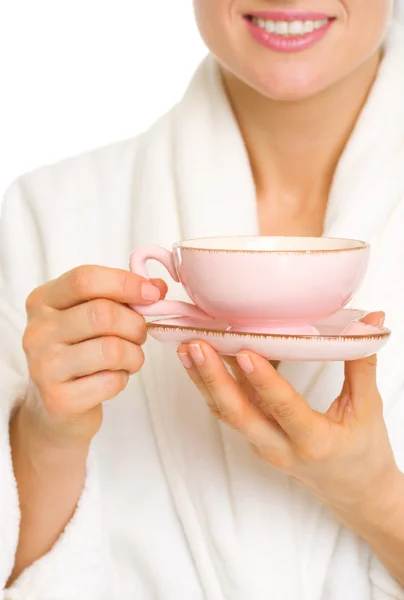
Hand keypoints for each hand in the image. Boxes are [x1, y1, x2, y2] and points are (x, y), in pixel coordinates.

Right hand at [21, 265, 166, 444]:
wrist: (55, 406)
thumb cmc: (80, 351)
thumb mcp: (92, 315)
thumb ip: (123, 296)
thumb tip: (158, 286)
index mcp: (43, 301)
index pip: (85, 279)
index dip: (125, 283)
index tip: (152, 293)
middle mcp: (37, 331)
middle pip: (103, 314)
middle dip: (135, 324)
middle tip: (140, 334)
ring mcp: (44, 366)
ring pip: (112, 349)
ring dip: (134, 355)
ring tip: (129, 359)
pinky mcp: (58, 399)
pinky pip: (111, 381)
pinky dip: (123, 379)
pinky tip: (112, 379)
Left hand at [177, 312, 400, 523]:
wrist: (354, 492)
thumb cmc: (364, 454)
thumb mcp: (368, 409)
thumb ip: (362, 364)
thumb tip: (370, 319)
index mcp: (314, 441)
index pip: (284, 407)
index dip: (263, 379)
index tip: (244, 351)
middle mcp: (281, 448)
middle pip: (239, 414)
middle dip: (213, 379)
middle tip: (196, 345)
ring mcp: (263, 446)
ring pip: (226, 414)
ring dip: (204, 381)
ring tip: (187, 349)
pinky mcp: (255, 440)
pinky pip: (229, 413)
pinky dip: (213, 388)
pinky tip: (202, 363)